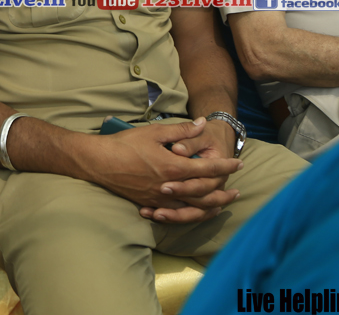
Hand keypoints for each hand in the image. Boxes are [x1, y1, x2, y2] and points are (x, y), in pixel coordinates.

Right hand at [88, 118, 242, 224]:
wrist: (99, 163)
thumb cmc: (126, 144)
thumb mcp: (155, 132)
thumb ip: (181, 130)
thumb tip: (201, 123)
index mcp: (173, 167)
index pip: (208, 169)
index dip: (225, 167)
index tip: (239, 164)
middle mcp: (169, 187)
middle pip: (204, 195)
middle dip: (224, 193)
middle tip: (238, 192)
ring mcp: (159, 199)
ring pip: (192, 209)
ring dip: (210, 208)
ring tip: (222, 206)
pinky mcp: (150, 204)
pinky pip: (175, 214)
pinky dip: (190, 215)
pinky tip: (195, 213)